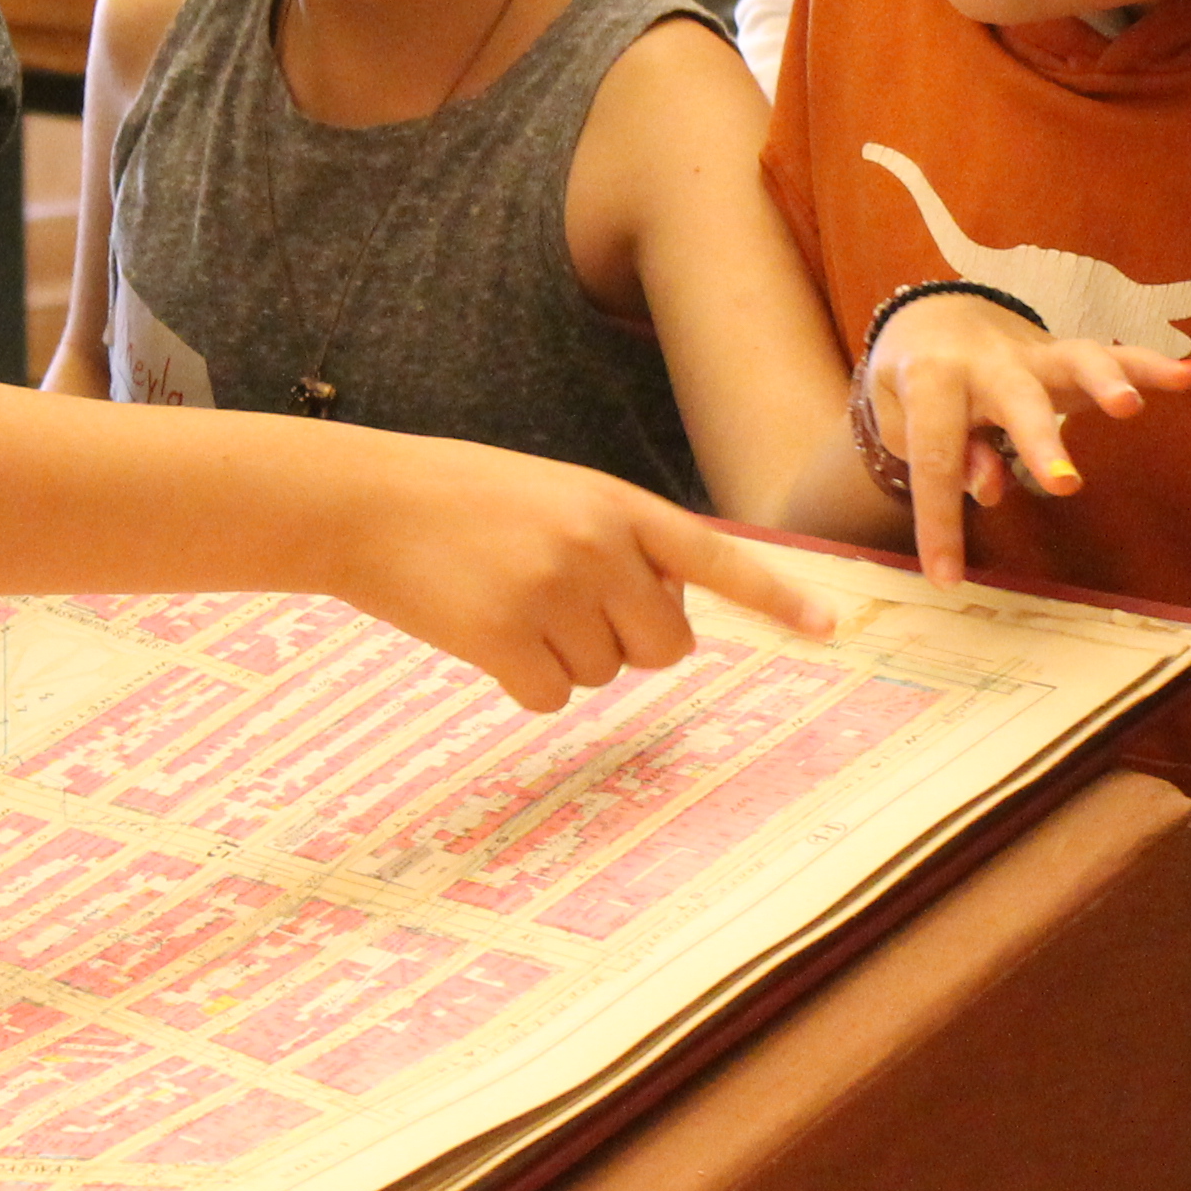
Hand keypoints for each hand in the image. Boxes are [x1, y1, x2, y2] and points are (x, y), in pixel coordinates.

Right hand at [340, 442, 843, 715]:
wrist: (359, 502)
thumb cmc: (455, 498)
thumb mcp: (551, 493)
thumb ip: (614, 541)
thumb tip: (663, 626)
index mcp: (614, 503)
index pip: (715, 558)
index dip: (775, 597)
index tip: (832, 627)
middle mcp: (595, 546)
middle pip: (666, 644)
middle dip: (630, 643)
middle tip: (570, 612)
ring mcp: (550, 593)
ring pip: (605, 674)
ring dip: (563, 658)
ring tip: (506, 604)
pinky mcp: (502, 638)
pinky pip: (549, 698)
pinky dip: (520, 683)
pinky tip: (482, 637)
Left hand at [861, 296, 1190, 585]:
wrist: (933, 312)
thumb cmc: (913, 381)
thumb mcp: (900, 416)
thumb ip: (937, 452)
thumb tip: (987, 487)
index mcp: (932, 380)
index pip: (936, 457)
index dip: (940, 521)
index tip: (946, 579)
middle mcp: (989, 363)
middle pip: (1016, 401)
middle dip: (1040, 442)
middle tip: (1064, 485)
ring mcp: (1034, 354)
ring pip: (1074, 362)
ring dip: (1106, 382)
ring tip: (1130, 407)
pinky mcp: (1067, 354)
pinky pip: (1115, 355)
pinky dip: (1151, 365)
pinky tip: (1188, 376)